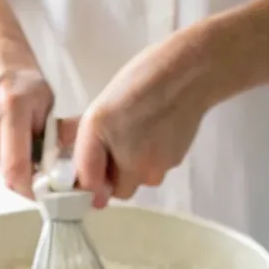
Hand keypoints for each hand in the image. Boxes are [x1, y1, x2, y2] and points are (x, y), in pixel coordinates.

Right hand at [0, 0, 52, 198]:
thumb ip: (49, 137)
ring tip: (12, 123)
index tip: (42, 195)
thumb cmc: (19, 68)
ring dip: (6, 150)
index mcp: (11, 107)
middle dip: (22, 168)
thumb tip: (56, 171)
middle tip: (35, 156)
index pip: (16, 170)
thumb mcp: (45, 99)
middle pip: (4, 166)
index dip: (30, 190)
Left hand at [73, 28, 209, 206]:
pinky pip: (154, 165)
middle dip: (112, 172)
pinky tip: (151, 125)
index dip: (88, 182)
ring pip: (138, 176)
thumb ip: (87, 154)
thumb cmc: (141, 85)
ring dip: (132, 161)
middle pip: (120, 188)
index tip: (85, 169)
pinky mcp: (176, 160)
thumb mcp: (97, 114)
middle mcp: (139, 168)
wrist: (188, 76)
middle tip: (110, 140)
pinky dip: (149, 151)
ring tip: (134, 127)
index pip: (97, 191)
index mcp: (117, 156)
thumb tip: (80, 182)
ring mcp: (160, 167)